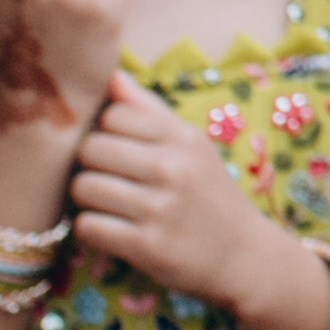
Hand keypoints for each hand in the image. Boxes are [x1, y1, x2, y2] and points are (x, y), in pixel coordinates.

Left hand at [68, 75, 324, 329]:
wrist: (245, 256)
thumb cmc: (209, 195)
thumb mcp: (192, 146)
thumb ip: (148, 110)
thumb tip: (110, 74)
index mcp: (184, 138)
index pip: (113, 114)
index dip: (104, 131)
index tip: (117, 149)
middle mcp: (174, 169)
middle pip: (90, 149)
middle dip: (90, 165)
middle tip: (108, 179)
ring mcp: (160, 209)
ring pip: (83, 188)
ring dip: (86, 200)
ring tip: (107, 205)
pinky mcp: (147, 247)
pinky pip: (88, 227)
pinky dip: (91, 229)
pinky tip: (111, 229)